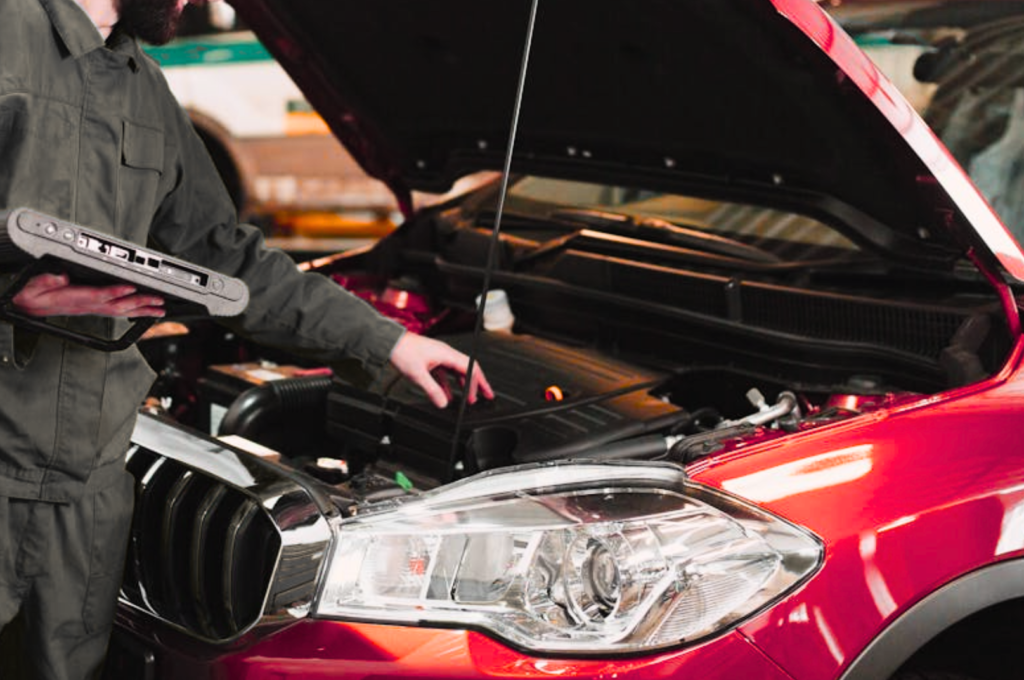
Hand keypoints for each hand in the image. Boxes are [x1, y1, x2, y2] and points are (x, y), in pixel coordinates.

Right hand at [10, 273, 165, 317]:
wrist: (29, 307)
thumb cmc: (32, 296)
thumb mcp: (32, 287)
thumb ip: (45, 281)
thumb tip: (59, 276)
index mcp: (74, 299)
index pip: (99, 295)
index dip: (116, 292)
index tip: (131, 286)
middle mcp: (87, 306)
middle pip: (117, 306)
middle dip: (139, 303)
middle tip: (159, 301)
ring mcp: (92, 309)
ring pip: (121, 311)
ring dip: (142, 311)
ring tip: (160, 310)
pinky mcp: (93, 308)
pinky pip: (118, 312)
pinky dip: (133, 312)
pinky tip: (145, 312)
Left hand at [389, 332, 494, 408]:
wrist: (390, 342)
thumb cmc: (403, 351)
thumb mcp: (418, 375)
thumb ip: (433, 390)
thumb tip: (443, 402)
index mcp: (447, 354)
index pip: (471, 369)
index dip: (479, 383)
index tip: (485, 393)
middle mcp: (446, 353)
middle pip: (467, 369)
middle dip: (476, 384)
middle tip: (483, 396)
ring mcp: (439, 356)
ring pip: (457, 371)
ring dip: (463, 385)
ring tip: (467, 398)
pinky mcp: (432, 359)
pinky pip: (445, 373)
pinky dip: (448, 384)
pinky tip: (447, 394)